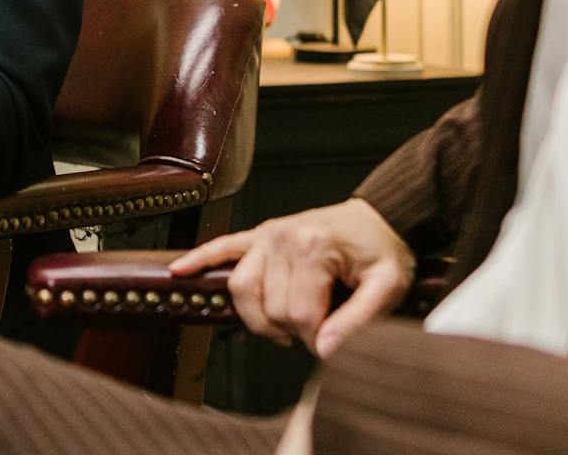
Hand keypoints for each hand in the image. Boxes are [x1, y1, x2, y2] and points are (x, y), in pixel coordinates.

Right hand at [169, 197, 413, 356]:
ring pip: (242, 289)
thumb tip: (324, 350)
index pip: (300, 316)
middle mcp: (283, 238)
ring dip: (259, 317)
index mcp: (314, 248)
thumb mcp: (387, 287)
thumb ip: (358, 321)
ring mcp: (267, 234)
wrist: (379, 217)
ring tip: (283, 328)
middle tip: (321, 329)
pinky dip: (200, 260)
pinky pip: (223, 248)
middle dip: (295, 330)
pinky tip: (180, 272)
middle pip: (272, 307)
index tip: (335, 342)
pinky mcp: (259, 233)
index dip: (317, 340)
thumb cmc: (384, 252)